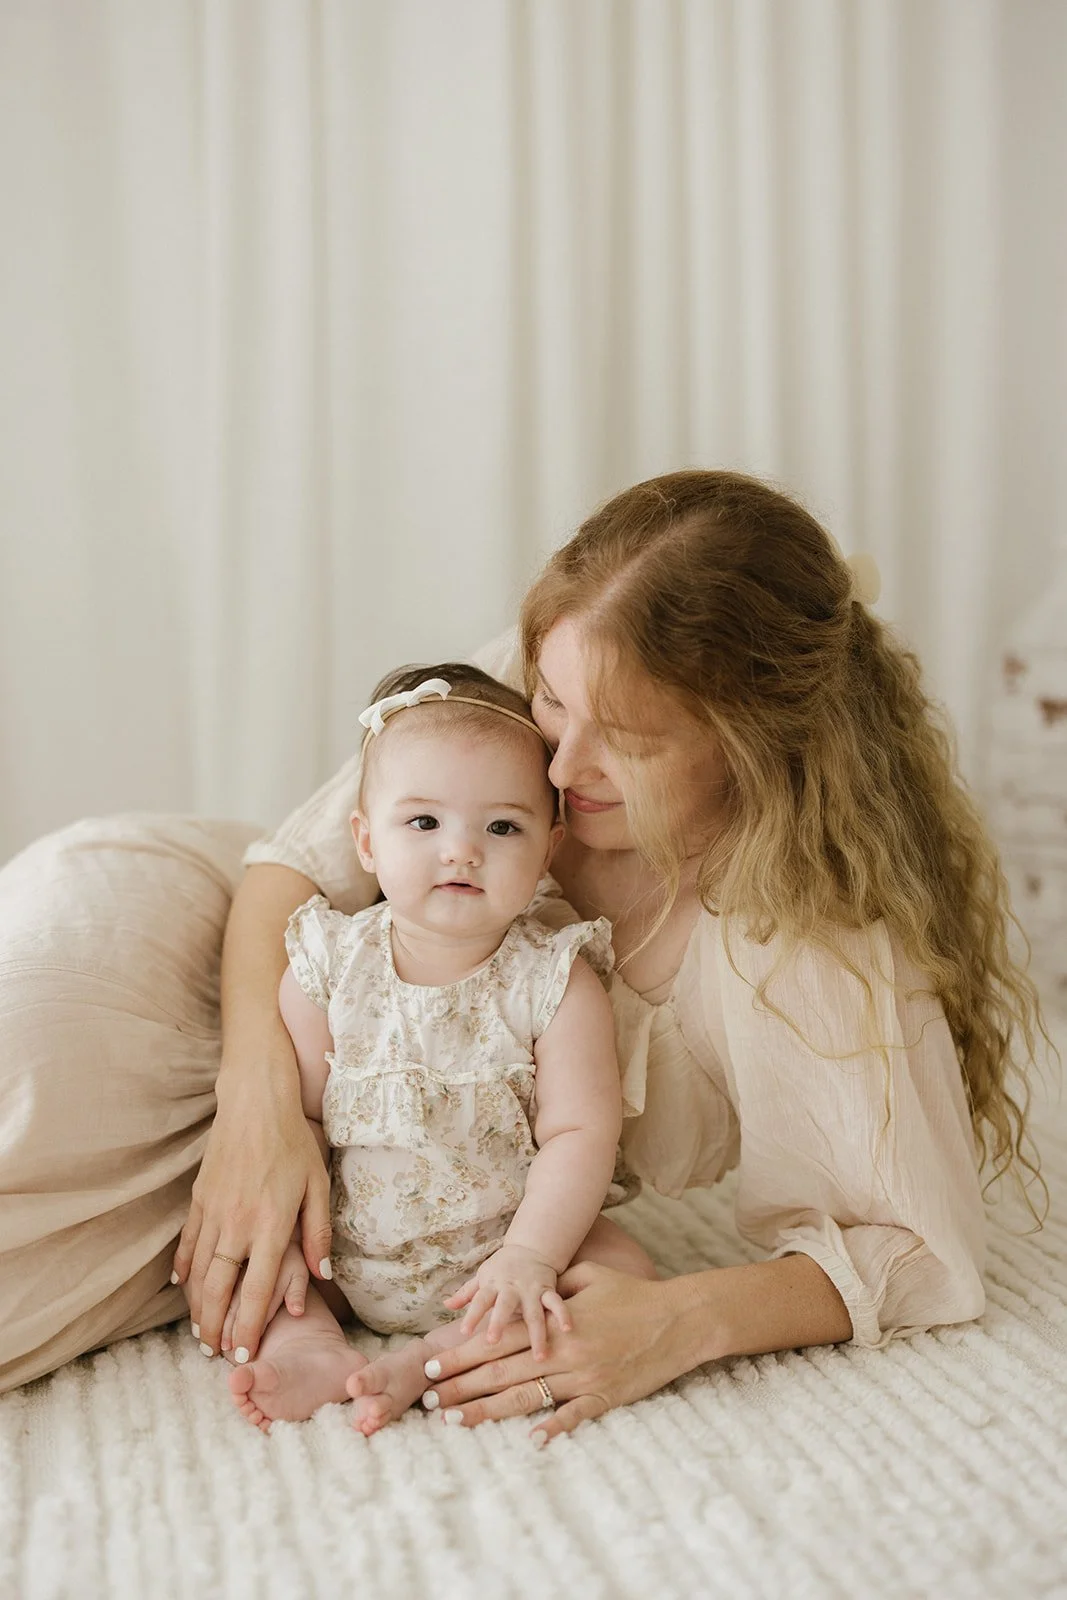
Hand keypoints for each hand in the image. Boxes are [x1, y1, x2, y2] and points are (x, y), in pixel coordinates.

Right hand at [171, 1063, 331, 1357]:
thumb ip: (318, 1233)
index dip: (249, 1325)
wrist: (255, 1102)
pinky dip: (184, 1268)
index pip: (257, 1287)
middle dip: (215, 1326)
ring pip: (199, 1271)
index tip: (243, 1353)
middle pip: (220, 1288)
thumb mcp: (318, 1186)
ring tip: (199, 1333)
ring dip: (197, 1306)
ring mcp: (214, 1212)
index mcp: (271, 1224)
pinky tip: (183, 1286)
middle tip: (214, 1354)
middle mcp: (237, 1224)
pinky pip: (188, 1242)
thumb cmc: (294, 1142)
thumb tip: (323, 1276)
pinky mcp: (199, 1198)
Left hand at [428, 1261, 695, 1442]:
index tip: (431, 1366)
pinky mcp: (605, 1398)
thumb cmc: (632, 1295)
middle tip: (428, 1399)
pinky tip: (531, 1441)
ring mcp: (583, 1379)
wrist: (679, 1319)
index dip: (460, 1356)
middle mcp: (563, 1354)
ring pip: (526, 1398)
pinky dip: (553, 1429)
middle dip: (460, 1386)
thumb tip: (526, 1292)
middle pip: (501, 1373)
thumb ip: (553, 1287)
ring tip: (455, 1421)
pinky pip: (575, 1417)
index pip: (496, 1343)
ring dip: (487, 1411)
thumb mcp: (589, 1277)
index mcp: (553, 1326)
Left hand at [445, 1243, 569, 1360]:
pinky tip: (568, 1330)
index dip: (473, 1314)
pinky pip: (557, 1303)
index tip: (464, 1332)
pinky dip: (563, 1315)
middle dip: (500, 1322)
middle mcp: (512, 1288)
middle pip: (505, 1305)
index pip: (480, 1299)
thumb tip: (446, 1304)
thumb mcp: (482, 1276)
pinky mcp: (548, 1291)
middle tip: (494, 1342)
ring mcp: (532, 1290)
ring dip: (536, 1334)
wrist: (531, 1248)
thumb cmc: (502, 1268)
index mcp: (493, 1284)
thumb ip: (466, 1293)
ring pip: (534, 1312)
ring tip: (538, 1357)